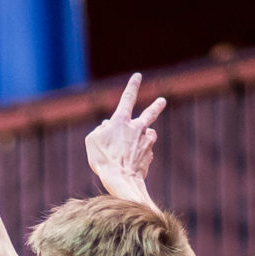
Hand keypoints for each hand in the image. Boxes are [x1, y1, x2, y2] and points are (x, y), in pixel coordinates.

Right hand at [85, 73, 165, 198]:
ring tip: (131, 148)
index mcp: (121, 120)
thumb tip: (107, 127)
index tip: (138, 76)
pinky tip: (131, 162)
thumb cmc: (103, 158)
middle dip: (156, 106)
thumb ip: (100, 130)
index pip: (128, 97)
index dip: (132, 85)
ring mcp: (146, 142)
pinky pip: (145, 151)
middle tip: (162, 100)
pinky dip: (139, 154)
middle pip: (150, 114)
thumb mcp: (92, 140)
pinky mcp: (149, 155)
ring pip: (146, 135)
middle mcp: (138, 128)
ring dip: (141, 138)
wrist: (121, 179)